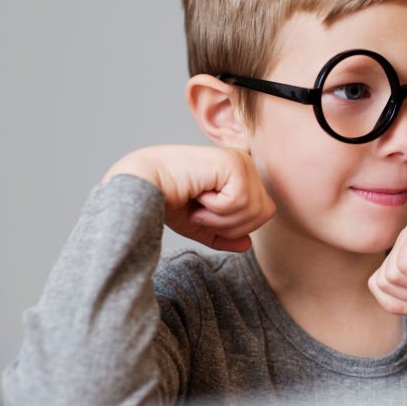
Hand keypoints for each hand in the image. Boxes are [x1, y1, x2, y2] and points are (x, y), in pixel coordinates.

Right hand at [102, 145, 275, 251]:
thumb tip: (248, 244)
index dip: (235, 226)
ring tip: (199, 205)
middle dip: (231, 224)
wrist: (141, 185)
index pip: (263, 212)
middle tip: (201, 212)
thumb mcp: (201, 224)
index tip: (205, 214)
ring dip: (222, 218)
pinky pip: (241, 202)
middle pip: (265, 213)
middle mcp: (245, 163)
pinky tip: (198, 195)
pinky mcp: (233, 163)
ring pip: (255, 209)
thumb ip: (225, 235)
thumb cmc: (166, 200)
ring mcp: (241, 161)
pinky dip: (217, 209)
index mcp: (242, 174)